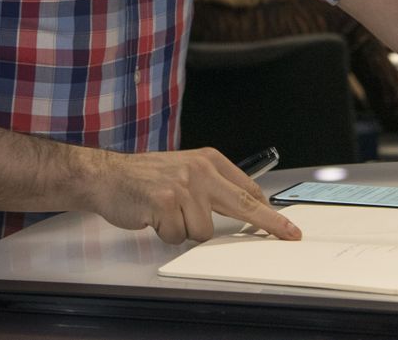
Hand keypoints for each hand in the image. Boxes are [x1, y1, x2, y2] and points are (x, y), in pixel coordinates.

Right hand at [85, 148, 302, 243]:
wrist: (108, 175)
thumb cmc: (145, 177)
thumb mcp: (184, 171)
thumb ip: (211, 186)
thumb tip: (242, 207)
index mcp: (208, 160)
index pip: (248, 188)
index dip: (268, 210)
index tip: (285, 224)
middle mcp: (200, 170)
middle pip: (243, 203)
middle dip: (269, 223)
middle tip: (289, 234)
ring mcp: (184, 185)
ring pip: (203, 231)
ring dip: (183, 231)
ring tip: (165, 214)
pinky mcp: (167, 201)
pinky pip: (178, 235)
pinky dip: (166, 234)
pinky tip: (154, 217)